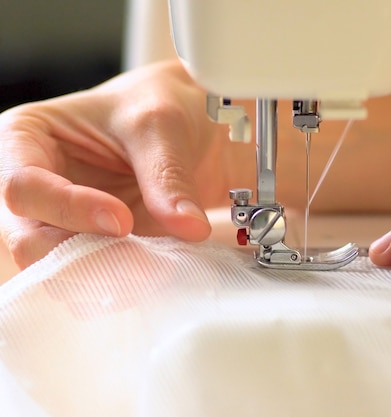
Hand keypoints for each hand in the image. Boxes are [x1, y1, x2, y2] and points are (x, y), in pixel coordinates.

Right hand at [0, 61, 227, 268]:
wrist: (183, 122)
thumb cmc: (154, 105)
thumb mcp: (160, 124)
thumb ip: (167, 176)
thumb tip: (188, 228)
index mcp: (24, 140)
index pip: (22, 187)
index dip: (68, 209)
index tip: (121, 220)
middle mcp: (34, 188)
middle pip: (29, 240)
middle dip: (80, 256)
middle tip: (140, 261)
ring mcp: (62, 223)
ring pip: (57, 270)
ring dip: (103, 277)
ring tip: (152, 270)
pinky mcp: (93, 247)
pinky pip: (93, 279)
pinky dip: (121, 283)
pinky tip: (153, 276)